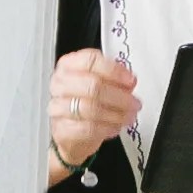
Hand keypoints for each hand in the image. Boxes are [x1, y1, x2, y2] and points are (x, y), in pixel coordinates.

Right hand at [46, 46, 137, 177]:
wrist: (73, 133)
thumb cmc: (87, 102)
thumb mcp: (103, 85)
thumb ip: (116, 80)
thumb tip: (130, 81)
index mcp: (69, 65)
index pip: (91, 60)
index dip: (114, 70)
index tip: (130, 80)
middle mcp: (60, 83)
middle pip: (92, 85)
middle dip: (119, 96)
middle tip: (134, 103)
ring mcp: (58, 106)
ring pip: (90, 108)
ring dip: (116, 114)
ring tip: (128, 117)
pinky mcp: (61, 128)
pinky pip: (87, 128)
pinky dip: (106, 128)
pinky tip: (115, 127)